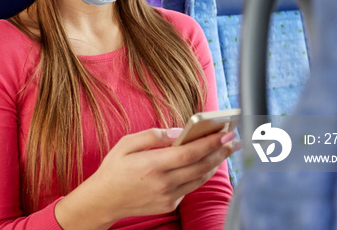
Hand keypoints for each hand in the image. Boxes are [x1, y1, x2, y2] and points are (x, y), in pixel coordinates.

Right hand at [55, 127, 237, 228]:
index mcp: (153, 165)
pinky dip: (201, 174)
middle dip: (220, 152)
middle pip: (200, 166)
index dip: (210, 143)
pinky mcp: (169, 204)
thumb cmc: (113, 169)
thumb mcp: (126, 144)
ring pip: (199, 179)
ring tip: (224, 149)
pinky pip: (190, 187)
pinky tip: (206, 163)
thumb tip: (178, 132)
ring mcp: (168, 196)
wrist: (103, 201)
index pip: (190, 153)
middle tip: (233, 139)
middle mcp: (163, 183)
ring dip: (215, 163)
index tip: (225, 132)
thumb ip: (153, 136)